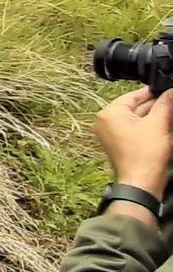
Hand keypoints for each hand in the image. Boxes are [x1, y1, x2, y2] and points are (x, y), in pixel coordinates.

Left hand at [94, 86, 172, 212]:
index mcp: (109, 113)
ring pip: (136, 119)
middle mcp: (105, 122)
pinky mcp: (119, 144)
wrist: (141, 182)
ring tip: (168, 114)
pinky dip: (147, 127)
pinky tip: (162, 126)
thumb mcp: (158, 123)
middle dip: (155, 105)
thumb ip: (164, 104)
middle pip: (134, 107)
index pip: (133, 96)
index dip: (152, 92)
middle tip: (170, 101)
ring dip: (153, 116)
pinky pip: (134, 130)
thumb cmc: (146, 154)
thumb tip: (170, 91)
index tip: (166, 89)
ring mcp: (110, 134)